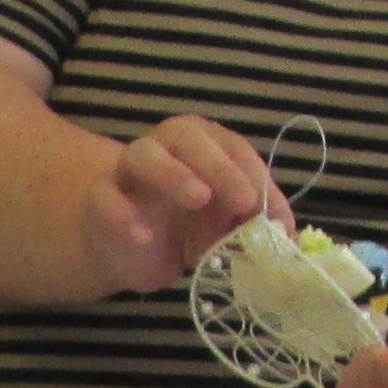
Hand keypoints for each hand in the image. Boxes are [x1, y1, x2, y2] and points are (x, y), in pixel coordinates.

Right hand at [80, 115, 287, 298]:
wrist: (132, 250)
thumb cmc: (185, 228)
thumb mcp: (226, 226)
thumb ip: (253, 222)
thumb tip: (286, 231)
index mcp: (202, 145)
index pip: (230, 145)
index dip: (249, 171)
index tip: (262, 205)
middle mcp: (165, 146)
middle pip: (188, 137)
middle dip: (220, 166)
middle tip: (243, 200)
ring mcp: (129, 170)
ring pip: (143, 155)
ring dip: (174, 174)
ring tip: (199, 199)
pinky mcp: (102, 199)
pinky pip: (107, 198)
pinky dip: (124, 215)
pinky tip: (144, 238)